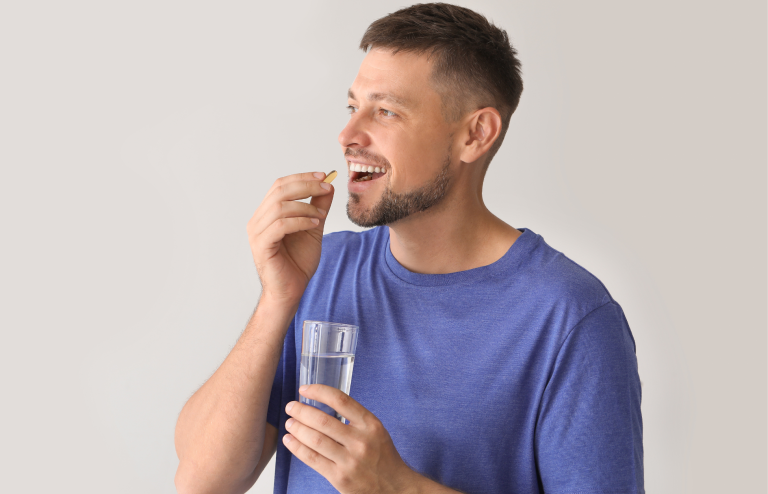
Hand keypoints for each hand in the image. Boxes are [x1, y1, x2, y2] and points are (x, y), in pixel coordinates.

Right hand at [246, 172, 333, 305]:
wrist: (291, 290)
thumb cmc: (298, 262)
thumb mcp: (313, 228)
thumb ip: (318, 207)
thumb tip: (328, 186)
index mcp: (267, 214)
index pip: (280, 186)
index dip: (301, 178)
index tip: (323, 176)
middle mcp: (258, 221)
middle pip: (279, 191)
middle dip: (305, 186)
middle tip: (326, 188)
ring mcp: (257, 233)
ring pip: (279, 207)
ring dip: (305, 207)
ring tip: (320, 216)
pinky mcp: (262, 246)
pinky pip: (280, 226)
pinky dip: (299, 221)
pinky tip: (314, 224)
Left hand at [283, 385, 418, 493]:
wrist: (395, 487)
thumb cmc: (382, 456)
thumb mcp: (376, 431)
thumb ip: (354, 419)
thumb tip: (323, 404)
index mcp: (370, 424)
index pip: (341, 401)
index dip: (319, 392)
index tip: (304, 389)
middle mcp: (360, 441)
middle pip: (323, 421)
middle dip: (301, 411)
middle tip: (291, 406)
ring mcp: (350, 461)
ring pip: (315, 440)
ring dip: (297, 429)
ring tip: (289, 422)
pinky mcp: (340, 478)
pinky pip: (313, 459)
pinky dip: (297, 448)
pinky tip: (290, 440)